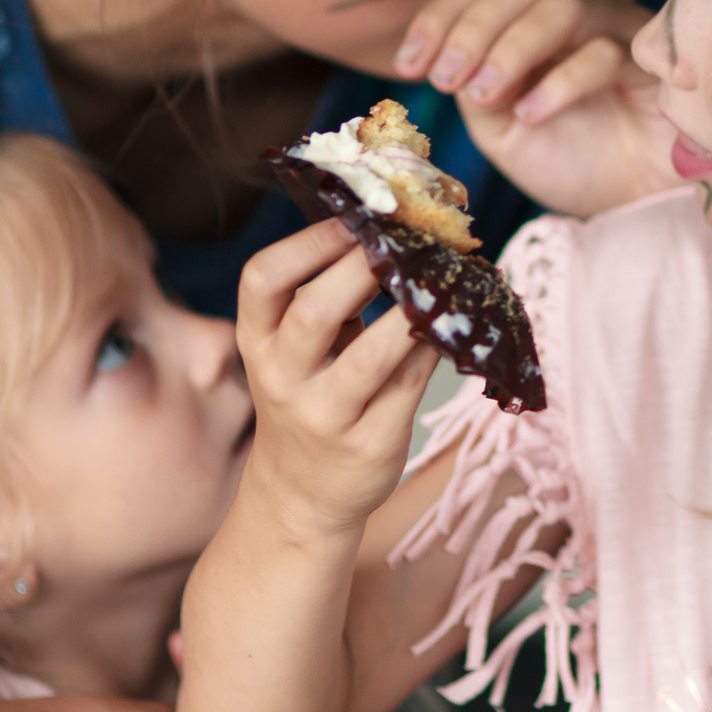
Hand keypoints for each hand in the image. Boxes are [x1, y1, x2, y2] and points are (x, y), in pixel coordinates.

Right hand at [234, 221, 438, 539]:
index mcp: (258, 342)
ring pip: (369, 356)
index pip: (262, 280)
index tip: (353, 217)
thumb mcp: (291, 350)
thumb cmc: (306, 396)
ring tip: (440, 277)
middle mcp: (281, 380)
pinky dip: (433, 347)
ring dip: (409, 310)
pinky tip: (453, 322)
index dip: (307, 242)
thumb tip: (390, 229)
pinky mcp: (368, 444)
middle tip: (404, 239)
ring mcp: (324, 417)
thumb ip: (323, 296)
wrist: (301, 493)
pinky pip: (409, 386)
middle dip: (362, 267)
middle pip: (314, 311)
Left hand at [388, 0, 678, 216]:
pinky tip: (532, 114)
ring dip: (512, 47)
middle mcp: (576, 6)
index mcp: (531, 15)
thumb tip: (444, 59)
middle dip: (472, 29)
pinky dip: (561, 81)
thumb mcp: (500, 126)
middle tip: (446, 80)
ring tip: (483, 94)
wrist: (633, 201)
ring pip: (562, 5)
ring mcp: (617, 25)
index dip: (440, 17)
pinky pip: (604, 52)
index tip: (410, 65)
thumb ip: (473, 85)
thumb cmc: (568, 157)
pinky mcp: (652, 59)